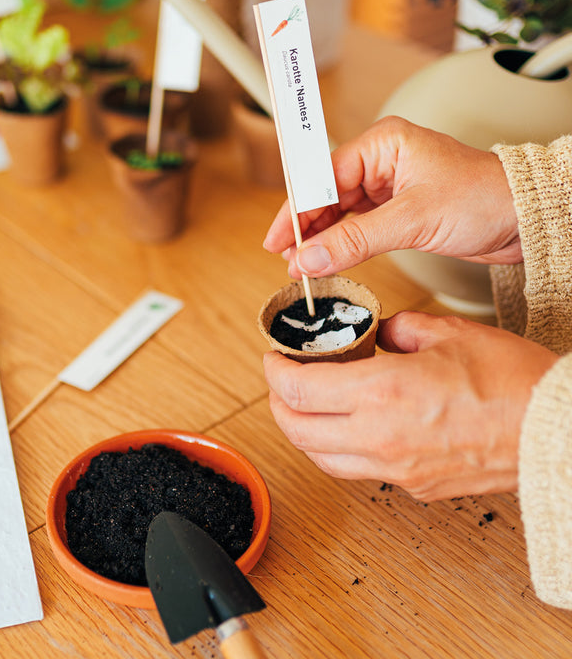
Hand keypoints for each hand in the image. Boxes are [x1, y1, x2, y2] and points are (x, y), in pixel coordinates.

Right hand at [263, 117, 520, 278]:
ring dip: (319, 241)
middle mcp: (380, 162)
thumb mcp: (413, 220)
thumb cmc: (485, 197)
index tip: (279, 241)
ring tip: (302, 267)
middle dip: (304, 230)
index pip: (322, 178)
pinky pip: (355, 227)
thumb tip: (310, 259)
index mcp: (382, 145)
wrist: (525, 217)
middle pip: (324, 196)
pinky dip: (340, 245)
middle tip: (287, 260)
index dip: (296, 211)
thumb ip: (355, 241)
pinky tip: (327, 261)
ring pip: (337, 214)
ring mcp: (386, 188)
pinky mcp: (395, 211)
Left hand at [263, 312, 556, 500]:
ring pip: (320, 458)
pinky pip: (355, 470)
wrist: (554, 430)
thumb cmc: (512, 382)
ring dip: (302, 430)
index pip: (297, 390)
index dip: (274, 371)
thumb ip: (397, 330)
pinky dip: (336, 448)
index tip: (274, 358)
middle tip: (281, 380)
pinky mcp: (412, 486)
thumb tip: (376, 334)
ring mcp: (395, 470)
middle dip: (277, 402)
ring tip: (305, 404)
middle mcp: (380, 439)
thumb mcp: (446, 333)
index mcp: (382, 393)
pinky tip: (347, 426)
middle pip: (296, 430)